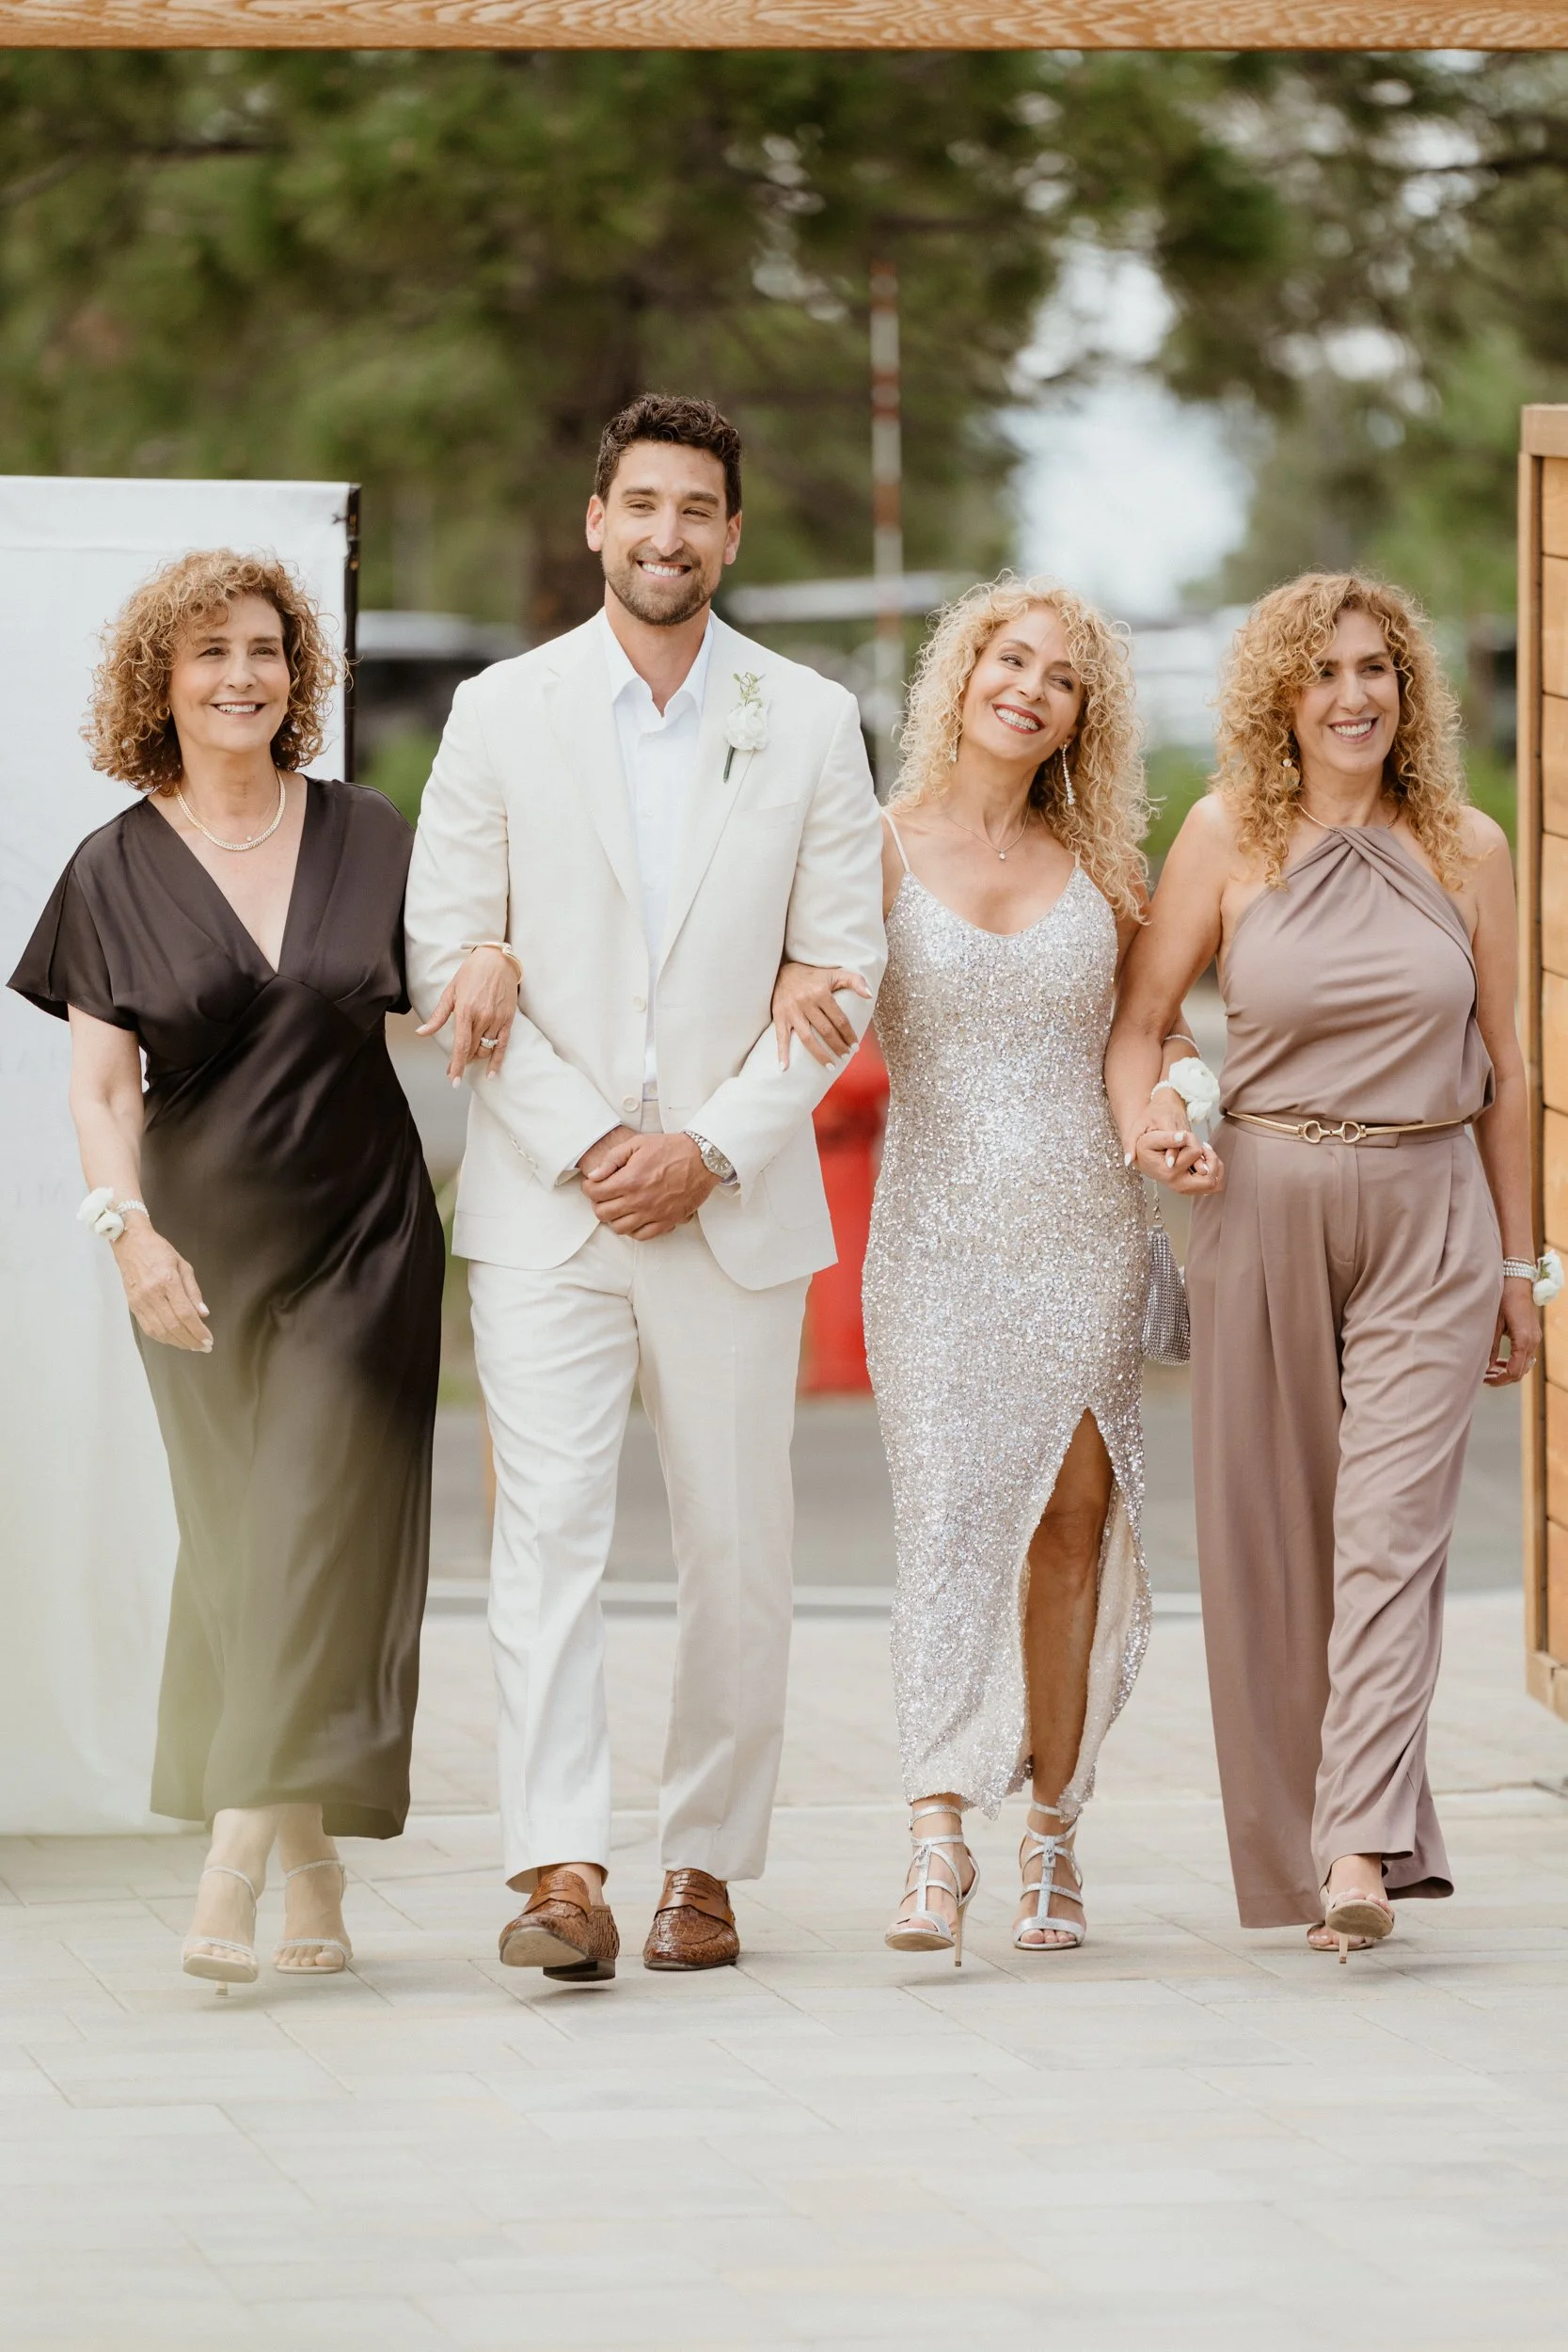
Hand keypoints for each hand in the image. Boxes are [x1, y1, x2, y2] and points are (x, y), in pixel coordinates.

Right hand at [113, 1222, 210, 1351]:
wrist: (130, 1242)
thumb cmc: (159, 1250)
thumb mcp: (183, 1265)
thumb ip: (193, 1290)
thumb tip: (203, 1314)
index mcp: (168, 1282)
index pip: (185, 1314)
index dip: (198, 1331)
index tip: (209, 1340)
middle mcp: (152, 1294)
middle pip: (173, 1326)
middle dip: (191, 1340)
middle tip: (204, 1347)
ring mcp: (140, 1302)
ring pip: (160, 1331)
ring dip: (177, 1343)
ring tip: (191, 1346)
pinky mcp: (132, 1306)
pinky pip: (148, 1328)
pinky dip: (162, 1338)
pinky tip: (173, 1340)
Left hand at [416, 945, 520, 1084]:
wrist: (497, 961)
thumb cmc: (471, 974)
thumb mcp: (451, 992)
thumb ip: (438, 1016)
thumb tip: (422, 1033)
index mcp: (466, 1011)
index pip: (460, 1046)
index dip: (456, 1065)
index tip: (452, 1080)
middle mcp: (483, 1017)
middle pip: (472, 1049)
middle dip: (462, 1062)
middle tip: (453, 1070)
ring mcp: (497, 1019)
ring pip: (486, 1049)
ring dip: (476, 1057)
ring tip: (469, 1058)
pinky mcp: (508, 1020)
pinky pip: (503, 1045)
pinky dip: (497, 1060)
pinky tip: (492, 1073)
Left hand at [581, 1132, 716, 1238]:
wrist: (702, 1159)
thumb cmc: (672, 1149)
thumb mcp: (637, 1144)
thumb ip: (612, 1159)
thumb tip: (595, 1175)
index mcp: (629, 1180)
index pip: (594, 1193)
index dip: (588, 1188)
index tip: (592, 1185)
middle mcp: (639, 1200)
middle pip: (603, 1213)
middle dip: (598, 1203)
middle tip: (603, 1196)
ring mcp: (652, 1213)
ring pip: (619, 1228)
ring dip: (613, 1218)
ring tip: (618, 1208)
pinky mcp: (666, 1221)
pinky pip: (641, 1235)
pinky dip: (633, 1230)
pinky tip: (634, 1219)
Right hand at [771, 960, 870, 1068]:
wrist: (782, 971)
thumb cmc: (813, 976)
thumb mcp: (835, 974)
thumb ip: (855, 981)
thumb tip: (870, 995)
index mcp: (821, 993)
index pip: (839, 1019)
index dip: (849, 1035)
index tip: (855, 1047)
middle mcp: (806, 1002)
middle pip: (825, 1030)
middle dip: (838, 1046)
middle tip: (846, 1057)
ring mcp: (792, 1011)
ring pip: (807, 1038)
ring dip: (819, 1054)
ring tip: (830, 1066)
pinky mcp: (779, 1017)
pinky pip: (780, 1037)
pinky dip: (782, 1053)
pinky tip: (784, 1068)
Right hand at [1128, 1119, 1224, 1194]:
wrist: (1142, 1159)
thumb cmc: (1146, 1148)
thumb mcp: (1152, 1139)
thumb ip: (1167, 1138)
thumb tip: (1183, 1137)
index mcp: (1170, 1173)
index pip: (1195, 1152)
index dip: (1193, 1140)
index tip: (1184, 1137)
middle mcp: (1179, 1186)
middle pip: (1210, 1178)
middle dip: (1211, 1159)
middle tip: (1203, 1147)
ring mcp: (1186, 1190)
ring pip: (1215, 1184)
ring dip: (1215, 1166)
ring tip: (1204, 1154)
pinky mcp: (1191, 1190)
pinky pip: (1214, 1186)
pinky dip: (1215, 1172)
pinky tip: (1205, 1160)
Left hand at [1485, 1276, 1541, 1385]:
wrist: (1517, 1280)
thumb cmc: (1503, 1298)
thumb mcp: (1493, 1323)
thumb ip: (1490, 1346)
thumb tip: (1484, 1367)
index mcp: (1523, 1340)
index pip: (1514, 1371)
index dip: (1499, 1380)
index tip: (1484, 1381)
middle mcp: (1533, 1342)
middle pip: (1520, 1371)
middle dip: (1502, 1378)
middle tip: (1483, 1378)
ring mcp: (1535, 1339)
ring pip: (1524, 1365)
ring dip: (1507, 1370)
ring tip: (1489, 1371)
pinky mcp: (1532, 1335)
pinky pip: (1525, 1356)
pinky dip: (1513, 1362)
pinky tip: (1498, 1361)